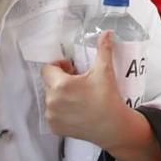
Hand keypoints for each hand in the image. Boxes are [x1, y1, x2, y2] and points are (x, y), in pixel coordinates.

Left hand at [40, 30, 160, 160]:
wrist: (113, 127)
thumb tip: (106, 32)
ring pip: (51, 99)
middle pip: (50, 83)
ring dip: (60, 95)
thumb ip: (103, 50)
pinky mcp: (54, 128)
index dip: (59, 66)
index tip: (72, 68)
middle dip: (61, 80)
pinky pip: (53, 114)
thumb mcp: (105, 71)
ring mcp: (51, 116)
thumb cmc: (108, 98)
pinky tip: (76, 110)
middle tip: (79, 82)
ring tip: (78, 97)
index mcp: (60, 85)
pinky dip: (61, 110)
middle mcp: (51, 101)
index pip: (47, 68)